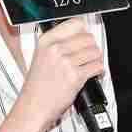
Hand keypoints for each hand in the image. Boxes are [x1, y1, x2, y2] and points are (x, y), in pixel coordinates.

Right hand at [15, 17, 103, 131]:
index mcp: (45, 41)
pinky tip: (91, 75)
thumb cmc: (38, 86)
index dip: (83, 32)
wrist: (33, 107)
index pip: (75, 23)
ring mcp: (65, 62)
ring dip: (95, 60)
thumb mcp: (41, 57)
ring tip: (88, 67)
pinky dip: (98, 71)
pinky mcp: (75, 76)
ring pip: (95, 52)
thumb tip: (81, 34)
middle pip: (88, 37)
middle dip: (91, 48)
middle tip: (86, 58)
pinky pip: (97, 66)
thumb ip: (58, 43)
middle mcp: (55, 49)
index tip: (84, 39)